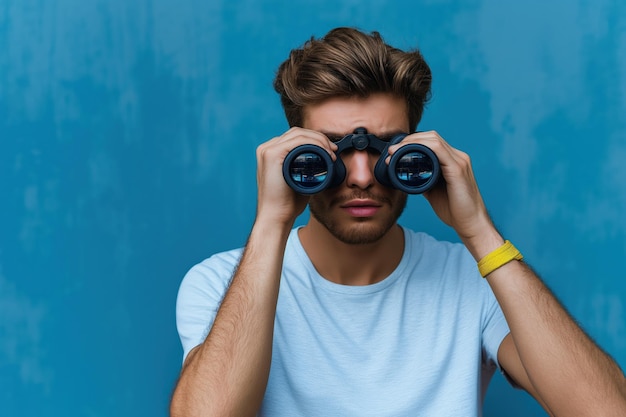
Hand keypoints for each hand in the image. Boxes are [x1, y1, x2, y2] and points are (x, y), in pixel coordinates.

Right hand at [255, 127, 337, 225]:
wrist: (275, 217)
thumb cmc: (287, 203)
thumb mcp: (298, 180)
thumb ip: (306, 170)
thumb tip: (325, 163)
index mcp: (271, 152)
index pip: (295, 137)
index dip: (315, 139)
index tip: (331, 150)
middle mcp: (267, 148)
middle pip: (297, 132)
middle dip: (319, 138)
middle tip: (333, 150)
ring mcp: (267, 150)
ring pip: (298, 134)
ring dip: (318, 140)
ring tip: (331, 152)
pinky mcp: (271, 154)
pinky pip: (297, 140)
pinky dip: (313, 143)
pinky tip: (324, 151)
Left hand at [387, 131, 501, 256]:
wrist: (470, 224)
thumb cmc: (454, 209)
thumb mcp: (434, 191)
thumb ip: (424, 181)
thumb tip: (407, 177)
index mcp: (453, 160)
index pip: (431, 141)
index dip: (411, 141)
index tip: (394, 151)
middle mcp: (458, 157)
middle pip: (432, 136)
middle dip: (409, 140)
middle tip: (392, 151)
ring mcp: (459, 161)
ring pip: (434, 141)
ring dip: (412, 143)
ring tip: (396, 152)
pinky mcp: (458, 169)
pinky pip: (439, 151)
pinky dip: (422, 149)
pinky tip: (409, 156)